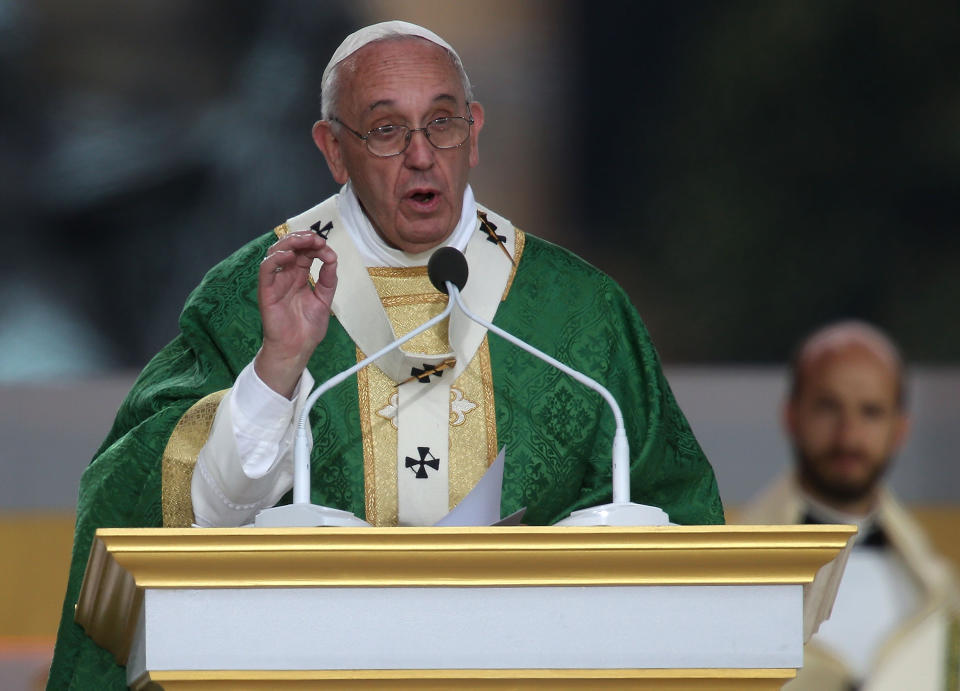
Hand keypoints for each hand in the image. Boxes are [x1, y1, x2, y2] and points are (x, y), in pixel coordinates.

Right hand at [254, 231, 337, 397]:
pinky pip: (266, 269)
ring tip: (306, 242)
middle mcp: (286, 275)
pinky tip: (289, 256)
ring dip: (290, 243)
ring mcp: (275, 281)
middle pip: (290, 248)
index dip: (315, 246)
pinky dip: (275, 259)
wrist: (296, 349)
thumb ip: (328, 280)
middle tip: (317, 239)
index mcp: (300, 276)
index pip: (305, 253)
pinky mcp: (266, 290)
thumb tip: (333, 258)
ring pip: (276, 252)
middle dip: (304, 239)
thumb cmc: (307, 328)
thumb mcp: (324, 300)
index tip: (327, 248)